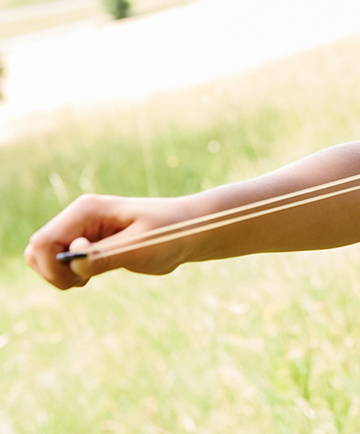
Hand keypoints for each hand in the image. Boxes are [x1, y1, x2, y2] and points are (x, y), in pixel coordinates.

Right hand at [25, 194, 194, 289]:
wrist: (191, 230)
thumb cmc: (171, 233)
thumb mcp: (142, 247)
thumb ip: (106, 255)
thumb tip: (74, 262)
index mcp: (88, 210)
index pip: (44, 242)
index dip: (54, 266)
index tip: (84, 276)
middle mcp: (79, 217)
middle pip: (37, 250)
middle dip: (54, 272)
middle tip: (86, 279)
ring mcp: (82, 229)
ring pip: (44, 257)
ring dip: (60, 274)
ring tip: (90, 276)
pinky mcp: (89, 243)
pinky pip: (60, 262)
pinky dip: (69, 274)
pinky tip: (92, 274)